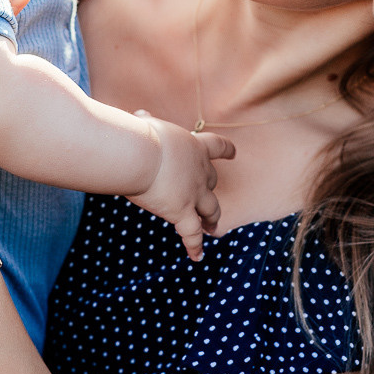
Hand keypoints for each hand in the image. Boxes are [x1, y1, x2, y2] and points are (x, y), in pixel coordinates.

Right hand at [128, 114, 233, 261]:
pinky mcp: (182, 212)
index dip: (226, 150)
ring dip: (212, 219)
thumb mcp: (147, 125)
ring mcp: (194, 194)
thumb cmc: (139, 136)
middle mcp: (201, 171)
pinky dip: (195, 246)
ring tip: (212, 228)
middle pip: (212, 182)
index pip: (218, 146)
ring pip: (211, 210)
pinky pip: (192, 234)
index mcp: (195, 146)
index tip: (233, 153)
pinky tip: (197, 257)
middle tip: (208, 198)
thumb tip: (140, 116)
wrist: (140, 154)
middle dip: (210, 191)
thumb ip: (147, 123)